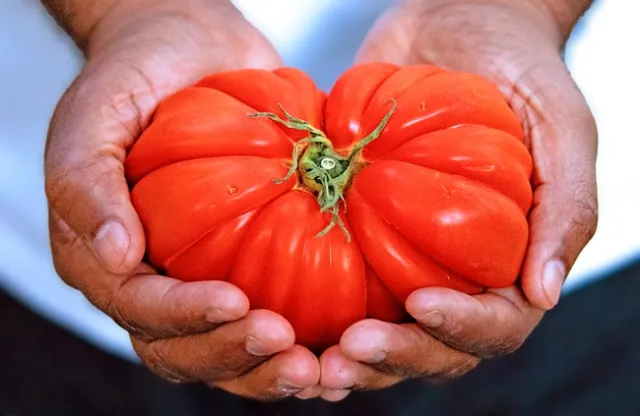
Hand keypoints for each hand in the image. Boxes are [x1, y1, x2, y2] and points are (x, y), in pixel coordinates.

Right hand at [45, 0, 318, 399]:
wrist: (189, 47)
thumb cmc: (136, 75)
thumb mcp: (95, 116)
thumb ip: (87, 185)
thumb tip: (116, 257)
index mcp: (105, 256)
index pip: (138, 309)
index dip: (184, 317)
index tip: (236, 303)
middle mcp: (152, 281)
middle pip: (182, 350)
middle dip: (233, 354)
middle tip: (287, 345)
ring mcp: (200, 278)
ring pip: (225, 352)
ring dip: (268, 369)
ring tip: (315, 366)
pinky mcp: (248, 265)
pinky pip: (268, 319)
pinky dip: (300, 343)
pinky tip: (335, 346)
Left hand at [318, 0, 597, 396]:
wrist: (457, 20)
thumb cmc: (518, 68)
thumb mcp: (561, 128)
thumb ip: (566, 208)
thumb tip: (544, 293)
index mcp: (512, 260)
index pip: (497, 323)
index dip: (462, 327)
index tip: (420, 304)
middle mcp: (459, 270)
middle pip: (434, 345)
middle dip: (396, 355)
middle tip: (350, 351)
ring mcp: (408, 257)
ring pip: (386, 330)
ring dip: (353, 355)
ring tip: (317, 359)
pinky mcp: (361, 233)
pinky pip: (340, 284)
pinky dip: (317, 315)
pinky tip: (284, 321)